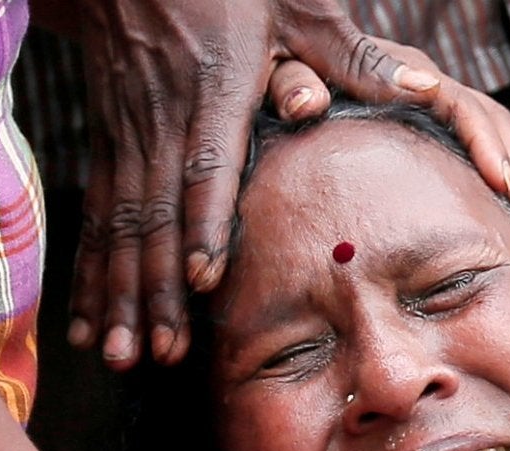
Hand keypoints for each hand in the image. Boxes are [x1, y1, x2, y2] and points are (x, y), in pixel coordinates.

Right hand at [63, 0, 509, 369]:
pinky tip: (90, 328)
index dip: (204, 224)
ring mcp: (131, 136)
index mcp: (214, 91)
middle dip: (156, 289)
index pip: (206, 166)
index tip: (205, 281)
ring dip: (121, 296)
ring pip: (121, 226)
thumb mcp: (295, 4)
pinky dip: (92, 276)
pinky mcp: (110, 146)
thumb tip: (419, 79)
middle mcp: (165, 121)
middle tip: (162, 352)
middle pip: (156, 216)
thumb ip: (349, 51)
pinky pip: (98, 219)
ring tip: (125, 357)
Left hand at [265, 40, 509, 221]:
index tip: (500, 183)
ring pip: (495, 128)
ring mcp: (428, 101)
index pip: (454, 100)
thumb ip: (289, 83)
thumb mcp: (270, 68)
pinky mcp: (431, 123)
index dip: (481, 141)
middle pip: (486, 115)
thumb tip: (311, 102)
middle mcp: (419, 79)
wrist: (260, 51)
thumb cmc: (260, 67)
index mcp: (390, 67)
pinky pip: (484, 144)